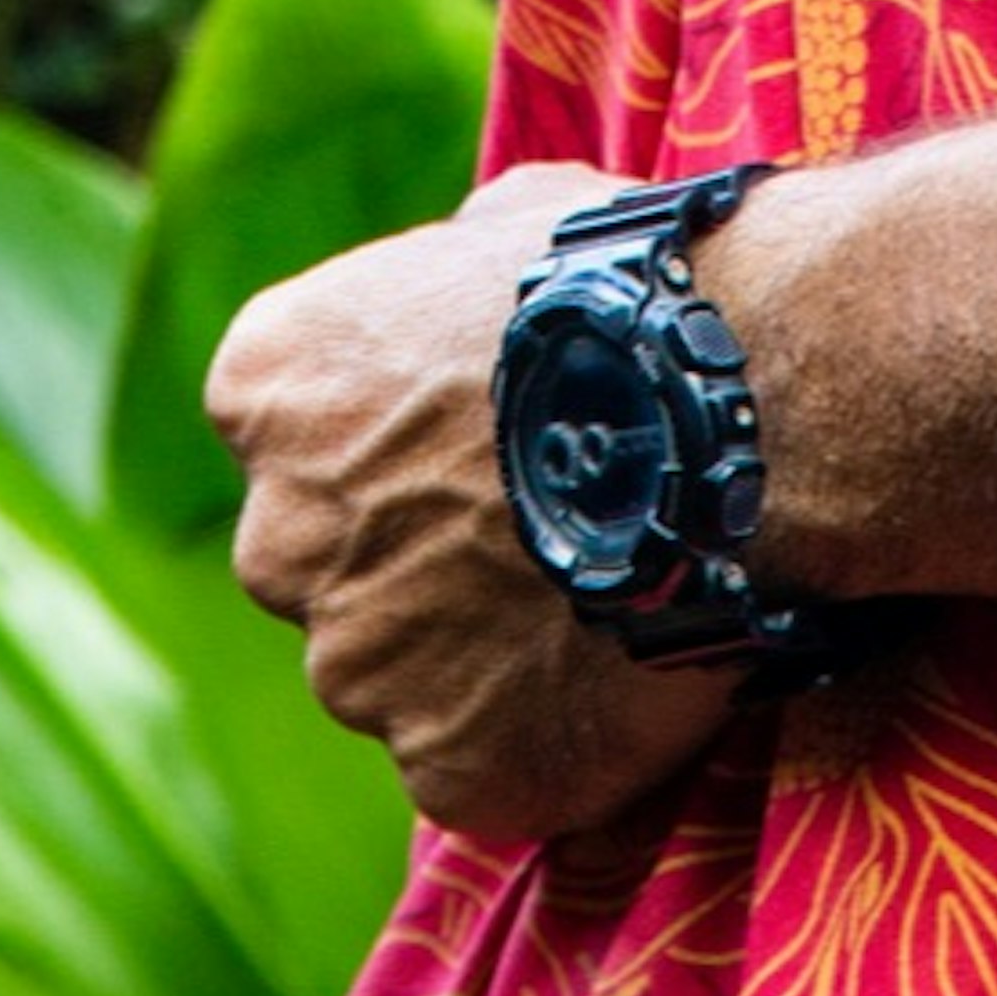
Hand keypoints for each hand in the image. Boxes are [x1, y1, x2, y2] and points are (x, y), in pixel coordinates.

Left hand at [205, 161, 751, 847]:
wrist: (727, 414)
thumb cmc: (626, 291)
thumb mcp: (501, 224)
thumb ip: (441, 287)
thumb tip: (459, 297)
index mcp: (269, 388)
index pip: (289, 431)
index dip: (386, 436)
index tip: (468, 436)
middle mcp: (278, 540)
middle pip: (332, 565)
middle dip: (415, 558)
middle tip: (544, 533)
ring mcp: (357, 671)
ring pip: (404, 678)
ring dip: (480, 654)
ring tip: (610, 601)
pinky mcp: (450, 771)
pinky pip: (484, 766)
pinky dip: (544, 738)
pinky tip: (628, 673)